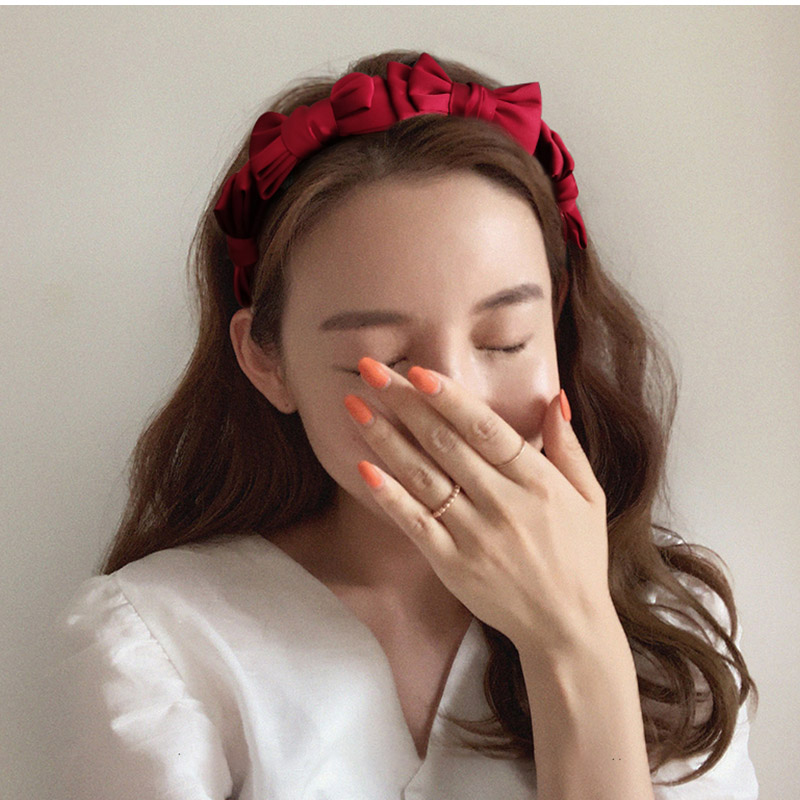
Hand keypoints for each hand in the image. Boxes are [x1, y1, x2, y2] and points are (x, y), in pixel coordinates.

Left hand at [344, 357, 614, 652]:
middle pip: (444, 443)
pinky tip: (363, 467)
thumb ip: (567, 446)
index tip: (418, 371)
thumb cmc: (578, 556)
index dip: (450, 399)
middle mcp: (501, 503)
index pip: (486, 429)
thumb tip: (555, 397)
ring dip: (385, 438)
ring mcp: (472, 534)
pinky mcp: (450, 563)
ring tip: (354, 406)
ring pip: (422, 476)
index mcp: (536, 481)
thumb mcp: (588, 497)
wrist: (566, 626)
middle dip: (405, 402)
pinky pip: (414, 523)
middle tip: (370, 370)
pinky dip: (388, 496)